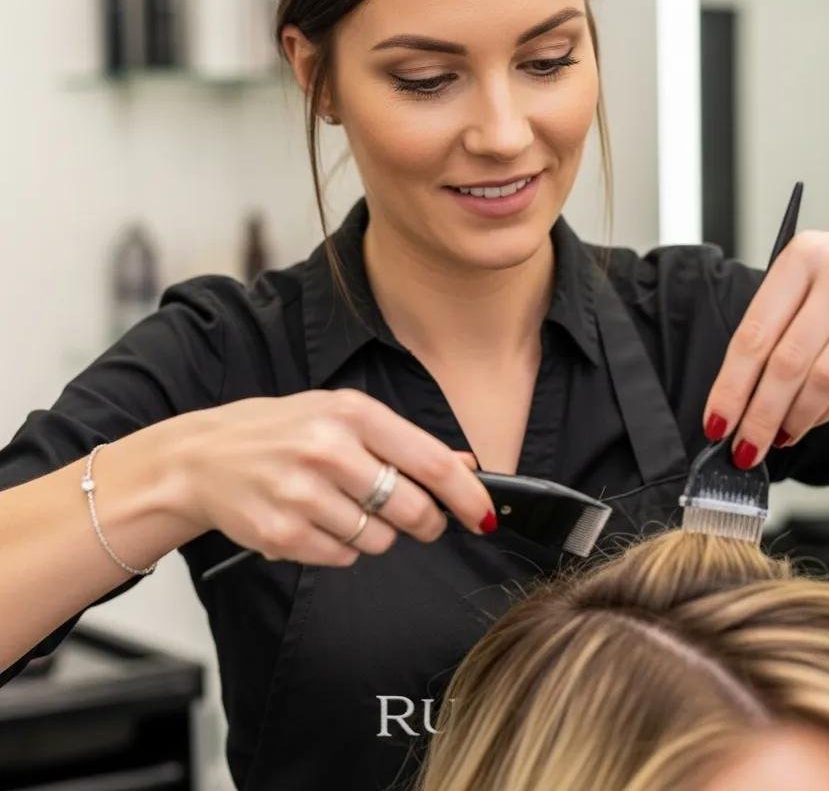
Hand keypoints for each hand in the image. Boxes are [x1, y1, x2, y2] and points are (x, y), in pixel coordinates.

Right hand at [164, 388, 495, 566]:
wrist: (200, 458)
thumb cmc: (278, 432)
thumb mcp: (341, 416)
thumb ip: (403, 441)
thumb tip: (465, 466)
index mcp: (352, 413)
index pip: (432, 462)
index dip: (469, 496)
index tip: (486, 515)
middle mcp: (329, 450)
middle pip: (413, 509)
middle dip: (426, 522)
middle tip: (418, 518)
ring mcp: (302, 494)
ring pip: (380, 540)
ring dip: (376, 533)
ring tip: (342, 506)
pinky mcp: (282, 534)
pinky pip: (342, 558)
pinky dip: (340, 548)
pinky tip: (315, 521)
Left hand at [701, 224, 828, 468]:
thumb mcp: (812, 274)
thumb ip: (778, 319)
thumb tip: (739, 389)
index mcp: (803, 254)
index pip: (754, 332)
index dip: (731, 385)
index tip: (716, 422)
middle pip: (788, 360)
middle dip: (760, 414)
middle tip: (745, 447)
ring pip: (827, 375)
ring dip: (797, 417)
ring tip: (778, 438)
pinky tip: (813, 420)